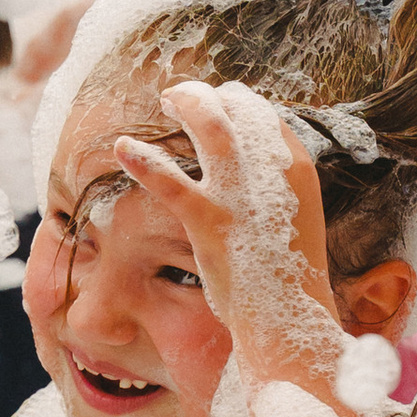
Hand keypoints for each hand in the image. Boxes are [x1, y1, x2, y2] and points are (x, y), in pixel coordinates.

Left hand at [115, 78, 338, 365]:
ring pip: (212, 128)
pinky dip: (143, 161)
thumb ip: (272, 185)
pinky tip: (120, 147)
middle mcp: (273, 173)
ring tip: (163, 100)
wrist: (289, 320)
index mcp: (296, 168)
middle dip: (206, 96)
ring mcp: (242, 197)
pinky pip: (172, 184)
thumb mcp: (291, 216)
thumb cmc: (286, 272)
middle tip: (176, 97)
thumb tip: (247, 165)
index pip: (261, 112)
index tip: (213, 105)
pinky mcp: (211, 225)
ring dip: (186, 105)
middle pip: (239, 108)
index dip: (233, 103)